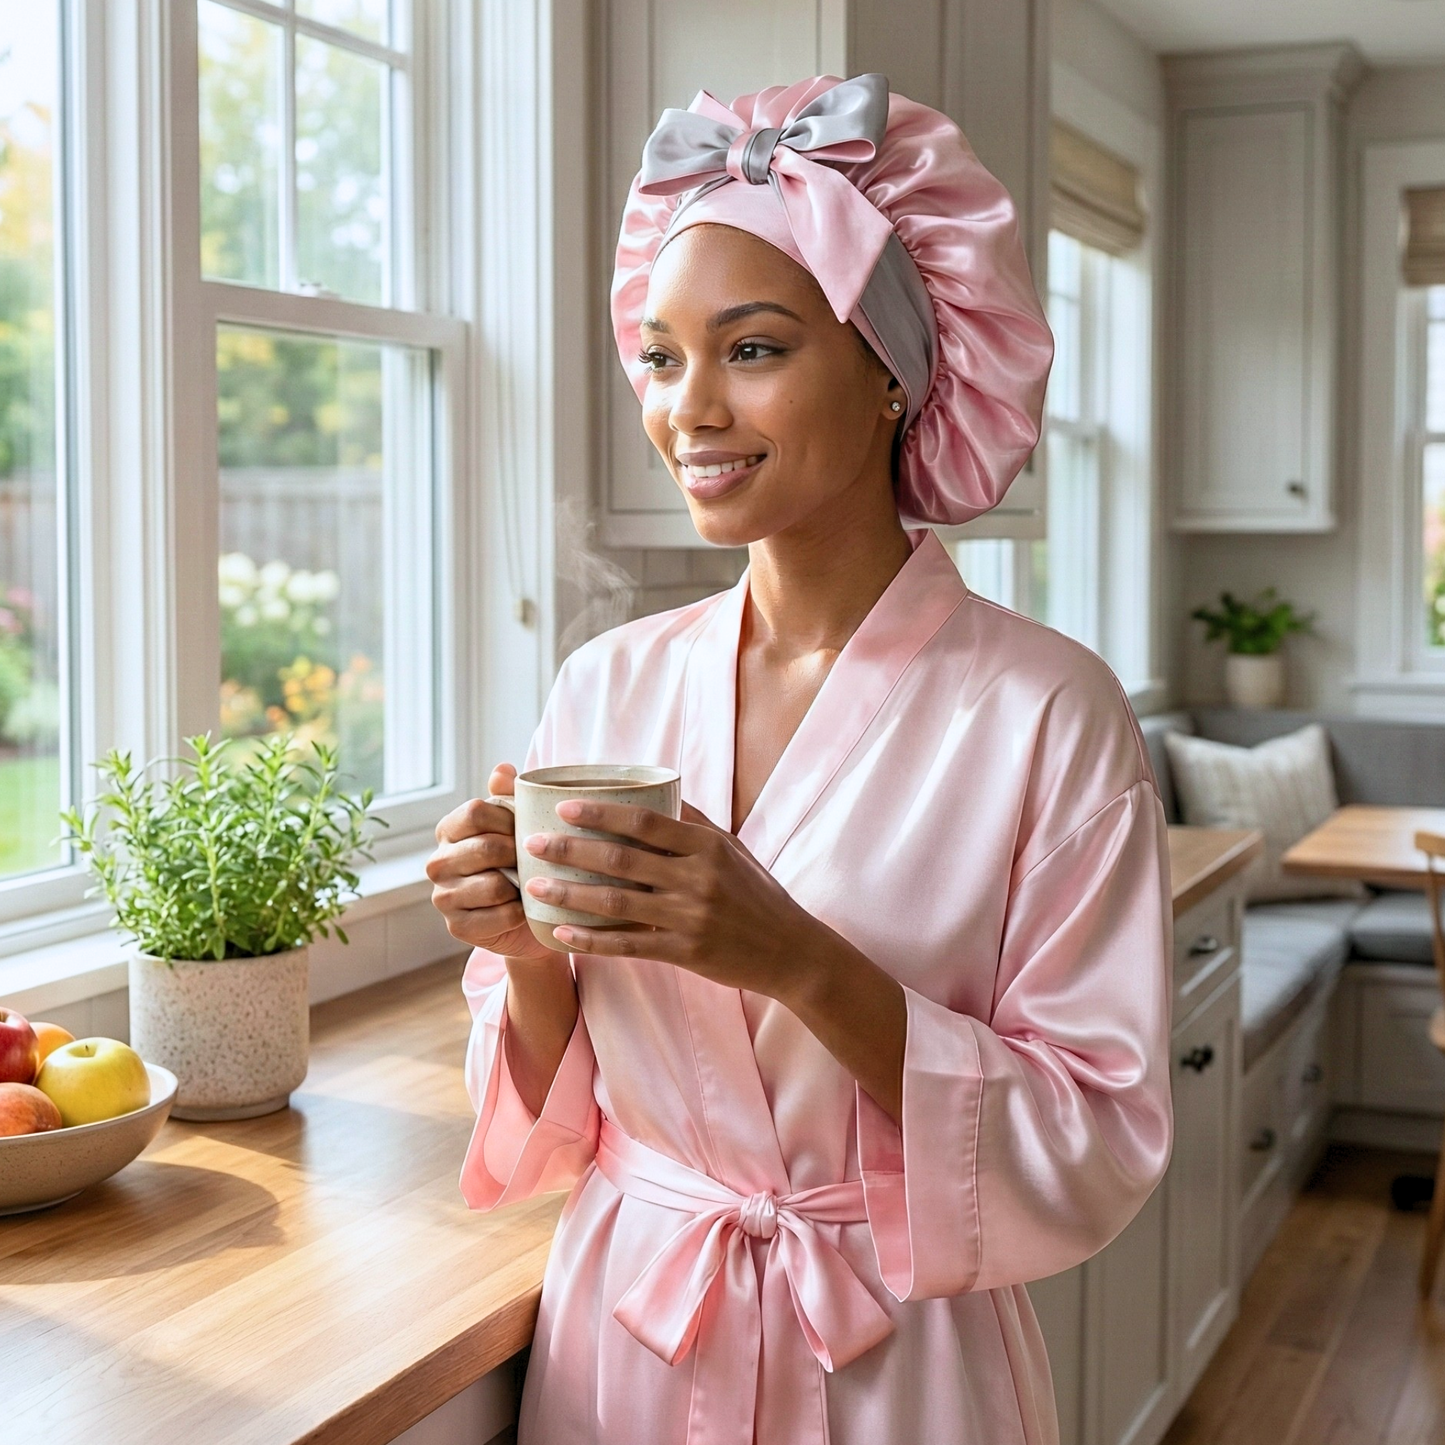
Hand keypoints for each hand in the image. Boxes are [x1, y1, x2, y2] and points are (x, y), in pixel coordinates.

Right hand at [428, 764, 554, 960]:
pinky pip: (500, 915)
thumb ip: (507, 796)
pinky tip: (524, 909)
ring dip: (520, 885)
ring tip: (530, 884)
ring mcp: (443, 897)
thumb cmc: (520, 862)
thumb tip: (503, 769)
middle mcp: (438, 862)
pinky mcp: (457, 927)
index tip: (525, 827)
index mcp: (448, 830)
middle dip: (518, 853)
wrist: (528, 917)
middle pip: (486, 847)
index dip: (508, 818)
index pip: (475, 811)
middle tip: (535, 859)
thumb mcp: (515, 826)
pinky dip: (519, 912)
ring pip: (493, 885)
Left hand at [520, 799, 834, 1004]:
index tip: (563, 807)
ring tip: (534, 885)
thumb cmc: (759, 895)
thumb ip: (696, 823)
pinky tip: (561, 933)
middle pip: (621, 859)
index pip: (644, 821)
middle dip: (571, 849)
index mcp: (707, 846)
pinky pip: (628, 945)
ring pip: (617, 903)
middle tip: (532, 843)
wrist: (792, 950)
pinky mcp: (685, 951)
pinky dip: (591, 940)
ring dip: (570, 894)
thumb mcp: (734, 850)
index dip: (600, 812)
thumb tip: (660, 789)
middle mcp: (696, 878)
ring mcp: (689, 916)